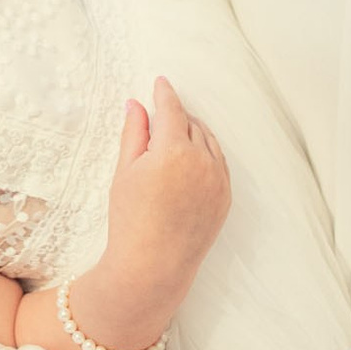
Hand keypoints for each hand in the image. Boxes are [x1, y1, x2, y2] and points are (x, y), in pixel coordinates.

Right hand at [95, 78, 229, 324]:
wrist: (152, 266)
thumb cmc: (131, 220)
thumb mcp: (125, 171)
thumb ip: (135, 133)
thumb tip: (137, 104)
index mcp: (173, 151)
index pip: (171, 110)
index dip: (165, 94)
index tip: (160, 83)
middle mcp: (202, 162)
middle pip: (191, 124)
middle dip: (176, 115)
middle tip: (159, 114)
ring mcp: (218, 181)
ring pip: (209, 141)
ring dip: (193, 132)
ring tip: (174, 134)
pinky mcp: (225, 197)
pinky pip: (219, 163)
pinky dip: (207, 153)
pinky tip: (191, 158)